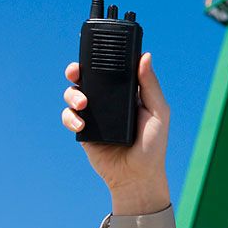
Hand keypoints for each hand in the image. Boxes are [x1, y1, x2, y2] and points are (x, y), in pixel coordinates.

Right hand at [62, 52, 170, 212]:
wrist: (137, 177)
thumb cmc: (153, 145)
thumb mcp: (158, 112)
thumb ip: (151, 85)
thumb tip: (145, 56)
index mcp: (127, 94)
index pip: (110, 70)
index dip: (99, 59)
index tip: (92, 50)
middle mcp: (109, 102)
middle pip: (86, 78)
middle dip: (76, 71)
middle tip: (75, 72)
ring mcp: (94, 115)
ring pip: (74, 94)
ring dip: (72, 94)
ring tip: (82, 104)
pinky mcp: (84, 131)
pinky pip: (69, 117)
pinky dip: (70, 117)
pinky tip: (80, 124)